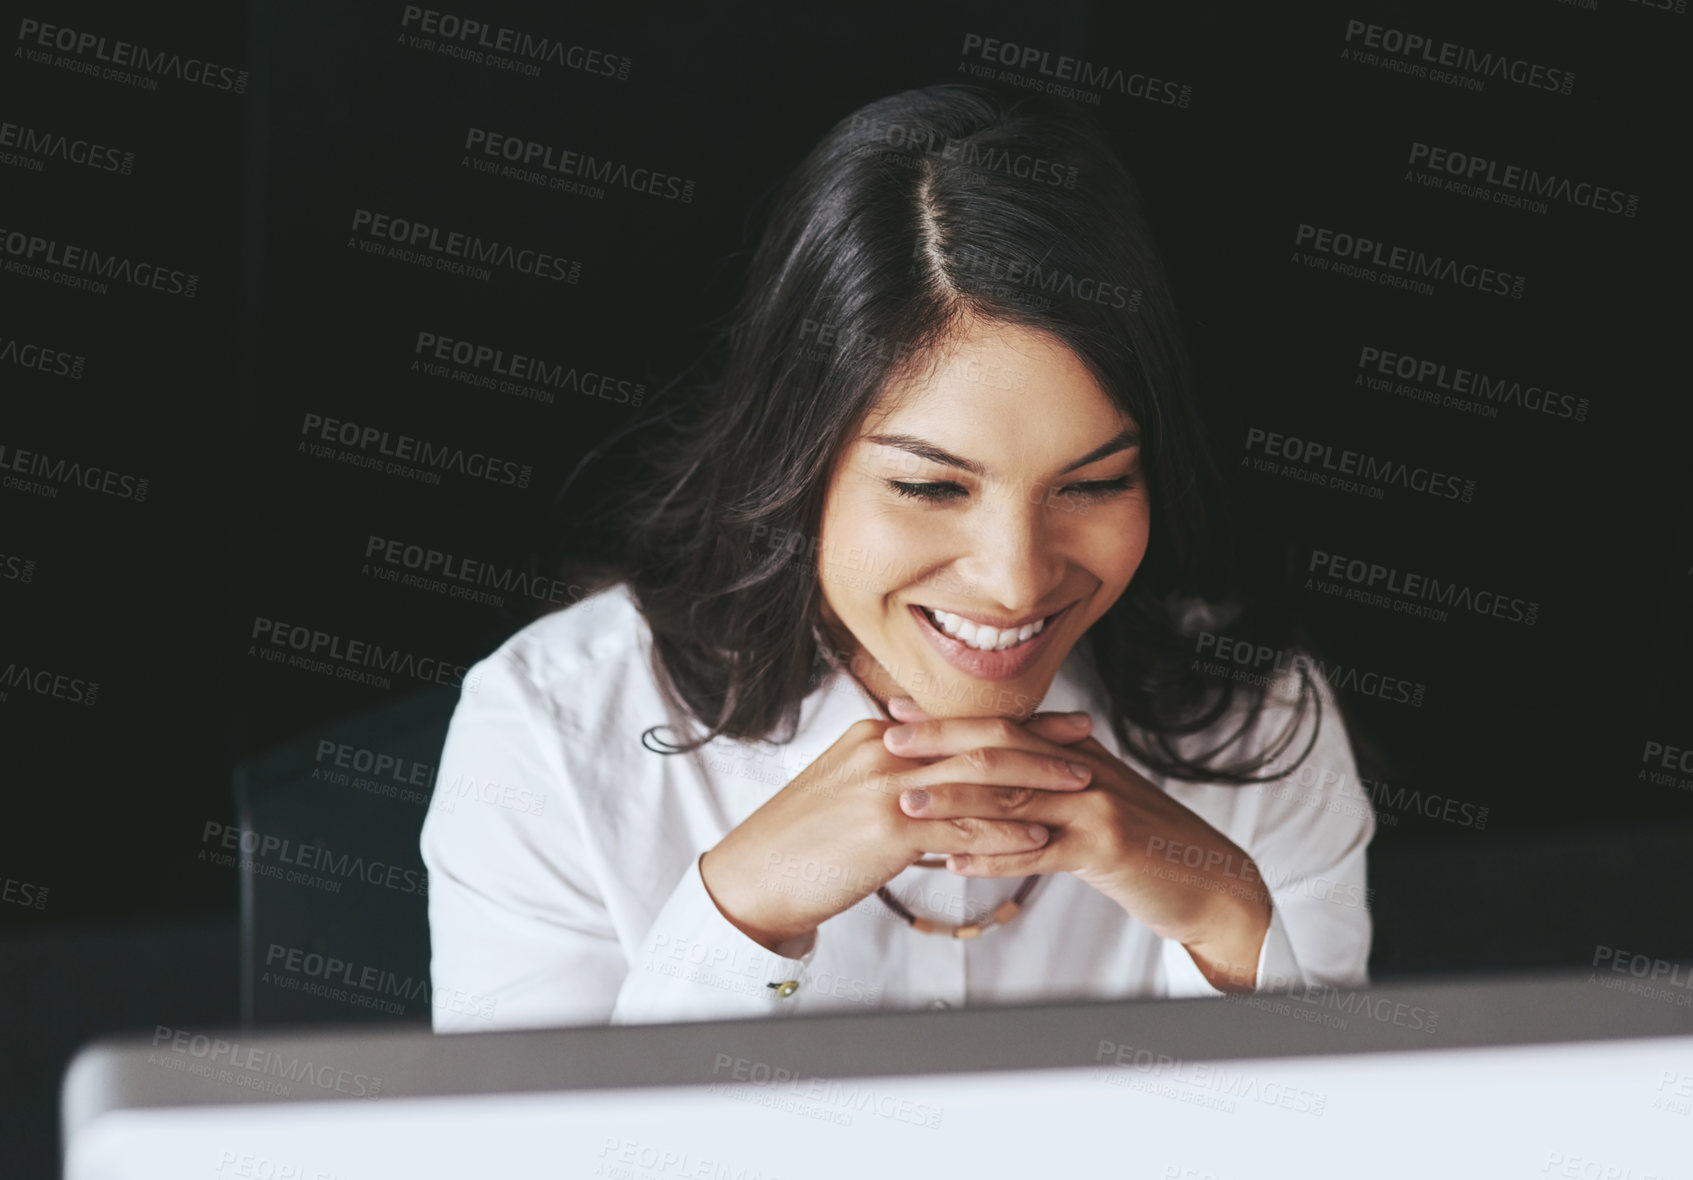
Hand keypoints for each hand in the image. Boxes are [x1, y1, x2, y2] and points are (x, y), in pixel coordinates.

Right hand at [698, 705, 1096, 953]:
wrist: (753, 878)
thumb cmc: (801, 844)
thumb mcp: (848, 793)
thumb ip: (895, 783)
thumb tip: (937, 794)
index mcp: (877, 737)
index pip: (958, 722)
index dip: (1014, 720)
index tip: (1056, 719)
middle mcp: (885, 752)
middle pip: (977, 738)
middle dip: (1039, 737)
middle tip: (1086, 737)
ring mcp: (888, 789)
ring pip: (979, 777)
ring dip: (1036, 780)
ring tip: (1081, 785)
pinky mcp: (889, 830)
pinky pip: (964, 826)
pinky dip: (1007, 830)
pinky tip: (1041, 835)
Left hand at [881, 719, 1272, 990]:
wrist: (1208, 880)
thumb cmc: (1142, 844)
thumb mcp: (1092, 798)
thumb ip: (1044, 778)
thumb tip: (983, 766)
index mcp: (1074, 753)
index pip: (1003, 725)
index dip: (948, 719)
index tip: (897, 712)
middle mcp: (1082, 769)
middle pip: (1001, 748)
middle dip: (940, 744)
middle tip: (888, 743)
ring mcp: (1095, 807)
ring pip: (1013, 797)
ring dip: (954, 801)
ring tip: (905, 804)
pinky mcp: (1106, 849)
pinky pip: (1039, 851)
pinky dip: (994, 856)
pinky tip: (955, 864)